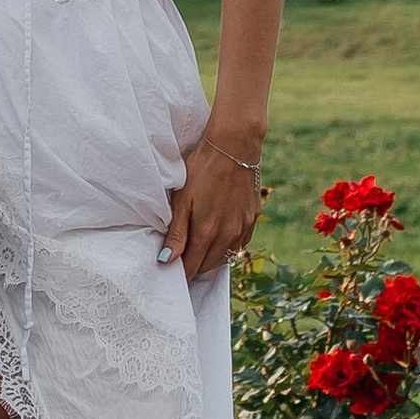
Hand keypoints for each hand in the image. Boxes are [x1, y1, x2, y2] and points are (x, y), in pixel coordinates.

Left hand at [161, 127, 263, 280]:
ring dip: (211, 257)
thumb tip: (166, 260)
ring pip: (225, 256)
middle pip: (209, 265)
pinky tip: (219, 236)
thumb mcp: (182, 199)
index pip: (192, 266)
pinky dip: (228, 245)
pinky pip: (240, 243)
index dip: (181, 271)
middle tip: (182, 260)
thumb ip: (177, 233)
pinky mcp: (253, 218)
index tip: (172, 269)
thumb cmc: (202, 169)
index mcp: (207, 233)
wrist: (234, 146)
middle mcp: (228, 235)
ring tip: (198, 250)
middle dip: (195, 266)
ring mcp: (243, 227)